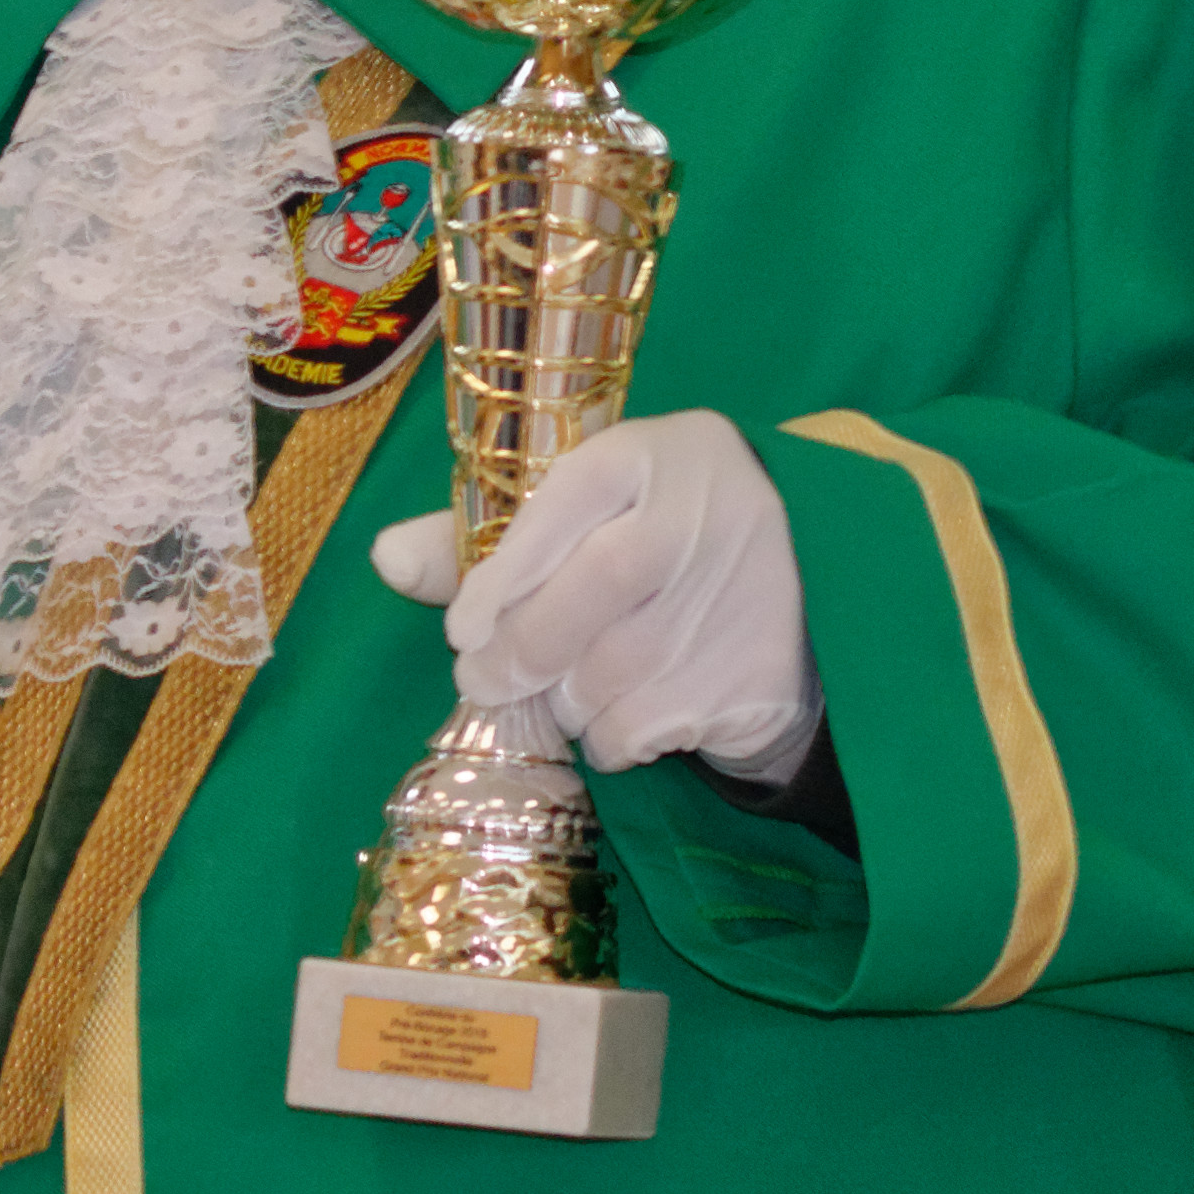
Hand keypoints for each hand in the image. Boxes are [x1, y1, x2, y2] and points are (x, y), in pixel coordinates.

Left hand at [368, 407, 820, 780]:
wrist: (807, 579)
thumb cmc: (654, 535)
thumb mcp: (585, 509)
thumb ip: (485, 534)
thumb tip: (386, 558)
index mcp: (648, 454)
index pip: (562, 506)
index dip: (501, 575)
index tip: (461, 628)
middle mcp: (703, 513)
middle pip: (595, 590)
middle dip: (523, 649)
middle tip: (483, 682)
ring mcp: (744, 592)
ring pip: (615, 669)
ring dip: (564, 700)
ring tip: (559, 693)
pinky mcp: (761, 673)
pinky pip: (650, 724)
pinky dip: (611, 738)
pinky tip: (616, 719)